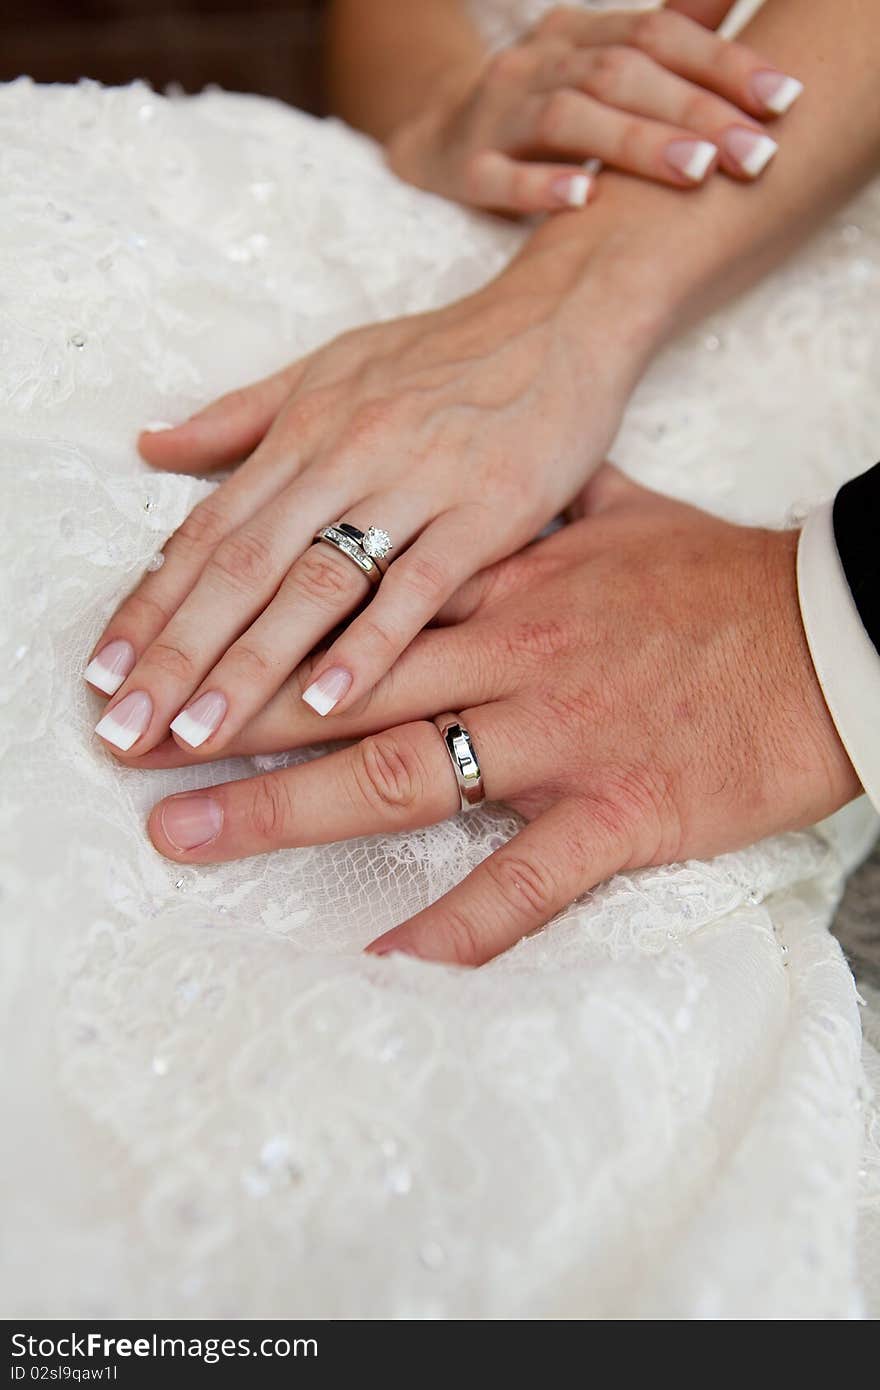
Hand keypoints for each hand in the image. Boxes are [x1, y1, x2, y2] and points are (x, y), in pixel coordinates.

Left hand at [85, 242, 648, 757]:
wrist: (560, 319)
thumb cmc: (443, 353)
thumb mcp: (329, 368)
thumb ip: (240, 416)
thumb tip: (152, 445)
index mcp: (302, 434)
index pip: (206, 530)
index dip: (149, 605)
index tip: (105, 673)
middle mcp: (344, 459)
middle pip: (242, 567)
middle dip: (177, 653)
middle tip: (126, 728)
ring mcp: (414, 486)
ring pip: (316, 583)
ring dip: (251, 663)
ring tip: (200, 731)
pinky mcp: (485, 513)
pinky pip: (419, 588)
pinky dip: (371, 645)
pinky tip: (328, 702)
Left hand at [142, 469, 858, 966]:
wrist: (838, 627)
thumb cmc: (728, 575)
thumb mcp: (626, 510)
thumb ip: (553, 503)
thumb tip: (521, 479)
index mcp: (506, 586)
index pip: (356, 612)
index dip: (262, 639)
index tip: (185, 661)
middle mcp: (512, 655)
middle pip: (345, 691)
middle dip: (232, 721)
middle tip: (136, 755)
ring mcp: (561, 734)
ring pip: (401, 772)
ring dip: (287, 807)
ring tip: (192, 836)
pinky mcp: (622, 810)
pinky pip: (524, 882)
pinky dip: (452, 929)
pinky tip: (379, 963)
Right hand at [387, 5, 800, 214]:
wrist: (431, 136)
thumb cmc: (537, 105)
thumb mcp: (596, 60)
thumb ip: (662, 35)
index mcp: (579, 34)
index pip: (658, 35)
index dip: (722, 64)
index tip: (782, 101)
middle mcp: (540, 63)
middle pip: (623, 75)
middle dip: (696, 113)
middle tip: (756, 153)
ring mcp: (498, 116)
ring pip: (569, 120)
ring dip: (637, 144)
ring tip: (697, 172)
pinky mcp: (465, 170)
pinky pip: (499, 177)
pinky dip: (541, 187)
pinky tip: (583, 199)